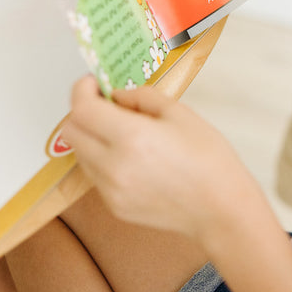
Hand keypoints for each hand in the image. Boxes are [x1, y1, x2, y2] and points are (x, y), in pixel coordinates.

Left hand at [61, 77, 261, 239]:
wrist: (221, 209)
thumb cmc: (208, 159)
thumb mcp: (179, 113)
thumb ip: (141, 97)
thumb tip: (116, 96)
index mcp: (131, 137)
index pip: (82, 109)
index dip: (81, 90)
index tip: (92, 82)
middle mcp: (113, 166)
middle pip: (71, 131)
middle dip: (82, 111)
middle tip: (104, 103)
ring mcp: (111, 190)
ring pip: (79, 153)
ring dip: (90, 135)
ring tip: (120, 130)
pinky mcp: (114, 206)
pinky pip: (94, 174)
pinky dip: (102, 158)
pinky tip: (130, 155)